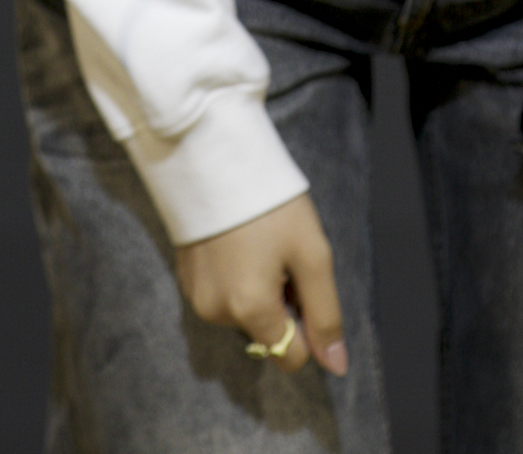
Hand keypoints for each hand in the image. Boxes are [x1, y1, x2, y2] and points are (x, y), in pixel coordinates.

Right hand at [174, 191, 348, 376]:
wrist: (213, 158)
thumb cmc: (270, 204)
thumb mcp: (312, 253)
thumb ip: (326, 313)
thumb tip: (336, 365)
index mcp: (250, 310)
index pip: (291, 356)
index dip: (308, 324)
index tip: (303, 281)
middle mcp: (217, 314)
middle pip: (267, 333)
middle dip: (282, 304)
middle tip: (282, 254)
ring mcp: (196, 297)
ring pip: (245, 314)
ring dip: (259, 291)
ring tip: (259, 243)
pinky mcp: (186, 279)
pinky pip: (223, 296)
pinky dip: (237, 279)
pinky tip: (239, 242)